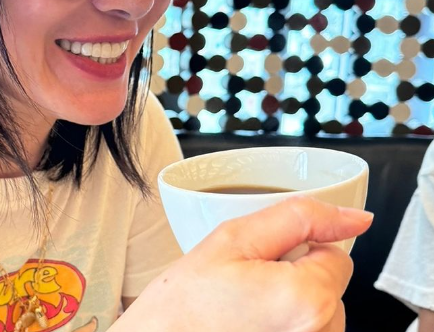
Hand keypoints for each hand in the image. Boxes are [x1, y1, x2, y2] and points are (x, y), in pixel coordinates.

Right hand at [112, 196, 372, 331]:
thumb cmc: (183, 306)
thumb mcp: (234, 239)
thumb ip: (299, 218)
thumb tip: (355, 217)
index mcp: (308, 301)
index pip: (336, 254)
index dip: (296, 249)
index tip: (260, 261)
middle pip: (330, 287)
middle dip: (295, 279)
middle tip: (245, 286)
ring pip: (320, 315)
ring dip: (291, 307)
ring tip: (246, 311)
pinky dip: (286, 328)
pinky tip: (251, 328)